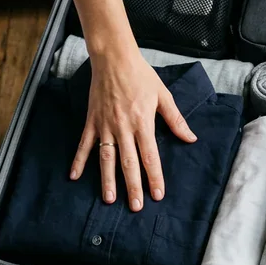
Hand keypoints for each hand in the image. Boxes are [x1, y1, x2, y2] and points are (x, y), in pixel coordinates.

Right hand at [69, 46, 196, 210]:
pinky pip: (85, 144)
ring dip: (107, 180)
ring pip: (106, 158)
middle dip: (133, 186)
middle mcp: (123, 127)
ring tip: (109, 200)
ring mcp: (105, 125)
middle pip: (128, 162)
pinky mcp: (92, 121)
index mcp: (142, 122)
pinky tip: (75, 176)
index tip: (157, 195)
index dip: (154, 177)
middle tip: (136, 207)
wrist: (114, 58)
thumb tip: (190, 138)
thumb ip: (176, 120)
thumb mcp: (163, 96)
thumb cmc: (141, 75)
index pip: (150, 156)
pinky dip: (79, 160)